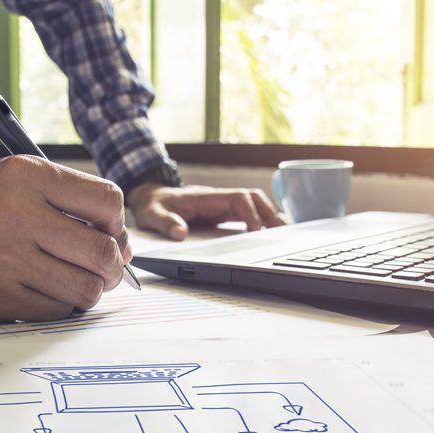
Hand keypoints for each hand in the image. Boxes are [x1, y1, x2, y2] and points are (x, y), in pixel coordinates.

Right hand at [0, 157, 130, 321]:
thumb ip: (66, 202)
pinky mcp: (0, 296)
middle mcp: (16, 213)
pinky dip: (62, 304)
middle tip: (103, 268)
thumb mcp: (12, 184)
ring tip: (72, 279)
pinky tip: (44, 290)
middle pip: (104, 251)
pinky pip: (61, 309)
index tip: (110, 235)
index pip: (107, 201)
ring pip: (88, 287)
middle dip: (112, 265)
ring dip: (89, 289)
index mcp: (25, 175)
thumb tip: (123, 243)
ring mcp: (7, 258)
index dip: (117, 224)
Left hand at [126, 182, 283, 239]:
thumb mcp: (154, 215)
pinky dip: (260, 221)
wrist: (151, 198)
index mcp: (206, 197)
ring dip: (269, 216)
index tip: (257, 231)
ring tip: (282, 235)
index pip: (238, 198)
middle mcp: (218, 198)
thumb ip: (166, 223)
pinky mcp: (222, 213)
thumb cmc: (154, 205)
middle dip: (269, 213)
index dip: (250, 213)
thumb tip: (180, 234)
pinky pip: (247, 214)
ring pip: (254, 204)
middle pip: (253, 198)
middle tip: (281, 234)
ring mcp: (222, 205)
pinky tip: (269, 234)